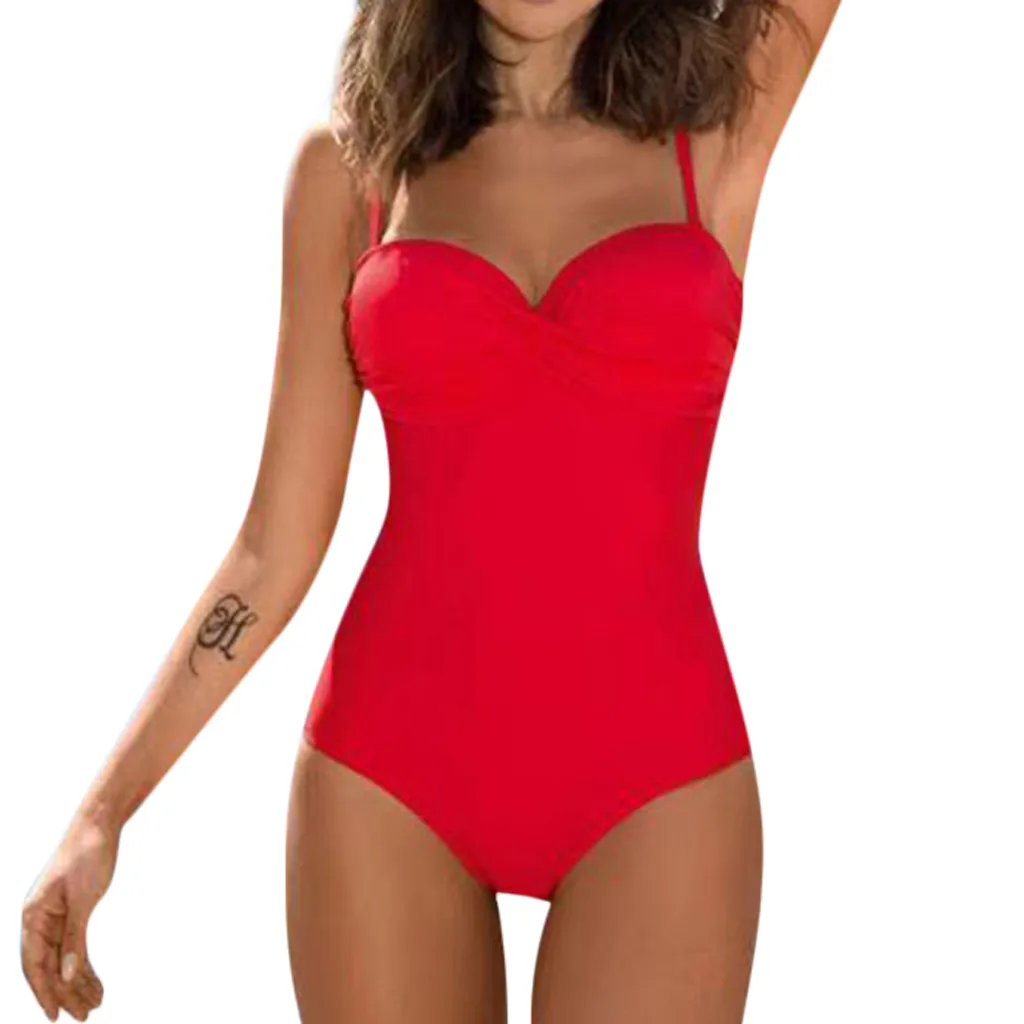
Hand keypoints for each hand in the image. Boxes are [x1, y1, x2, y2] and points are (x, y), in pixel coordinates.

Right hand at [21, 814, 118, 1019]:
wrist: (98, 825)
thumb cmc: (87, 856)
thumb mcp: (83, 900)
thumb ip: (74, 939)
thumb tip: (68, 977)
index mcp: (33, 917)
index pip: (34, 965)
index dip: (43, 993)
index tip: (55, 1017)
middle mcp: (38, 920)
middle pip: (49, 967)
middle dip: (66, 993)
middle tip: (86, 1016)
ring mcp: (53, 917)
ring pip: (62, 960)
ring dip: (78, 982)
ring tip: (96, 1003)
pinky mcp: (71, 912)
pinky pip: (74, 947)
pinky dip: (84, 965)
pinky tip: (96, 981)